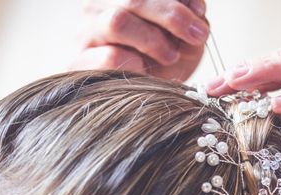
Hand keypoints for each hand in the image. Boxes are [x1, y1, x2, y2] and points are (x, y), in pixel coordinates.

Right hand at [71, 0, 208, 81]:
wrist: (138, 99)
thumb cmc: (162, 62)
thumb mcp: (183, 38)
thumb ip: (190, 19)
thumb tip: (196, 8)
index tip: (200, 12)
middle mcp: (100, 6)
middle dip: (172, 15)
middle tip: (196, 37)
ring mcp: (87, 32)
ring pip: (118, 21)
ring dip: (153, 39)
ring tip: (170, 55)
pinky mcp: (80, 62)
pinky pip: (109, 56)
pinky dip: (135, 63)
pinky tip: (143, 69)